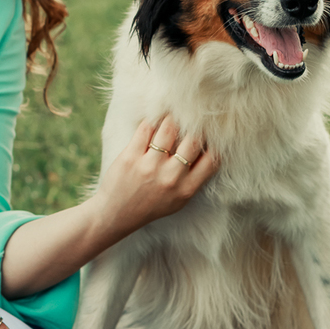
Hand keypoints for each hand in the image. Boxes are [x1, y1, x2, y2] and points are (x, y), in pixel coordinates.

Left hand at [90, 115, 218, 245]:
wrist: (116, 214)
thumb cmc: (151, 205)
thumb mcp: (179, 200)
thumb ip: (194, 178)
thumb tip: (207, 147)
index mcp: (186, 189)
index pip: (212, 159)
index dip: (213, 143)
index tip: (208, 135)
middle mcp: (171, 177)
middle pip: (194, 140)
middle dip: (194, 127)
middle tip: (190, 119)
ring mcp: (150, 166)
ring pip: (169, 128)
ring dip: (171, 119)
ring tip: (171, 115)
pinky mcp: (130, 157)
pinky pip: (146, 129)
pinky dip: (151, 121)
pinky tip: (153, 121)